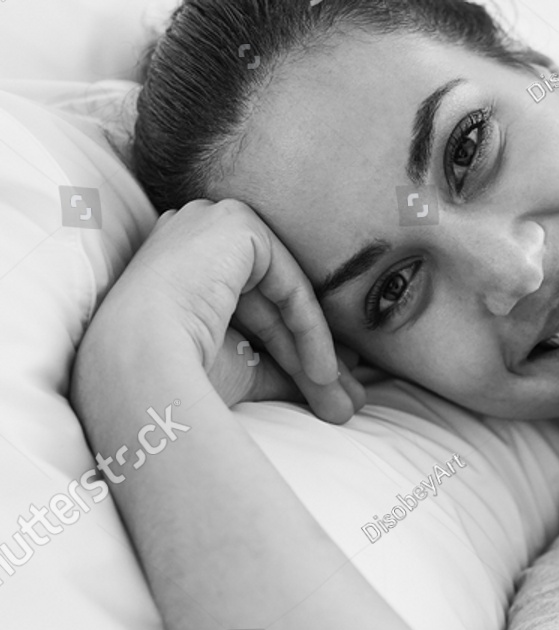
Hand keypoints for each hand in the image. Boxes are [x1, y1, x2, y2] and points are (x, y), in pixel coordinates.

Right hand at [105, 199, 366, 422]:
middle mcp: (195, 236)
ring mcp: (211, 221)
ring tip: (343, 403)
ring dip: (319, 353)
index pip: (257, 311)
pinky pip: (289, 282)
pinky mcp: (234, 223)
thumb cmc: (177, 372)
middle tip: (345, 406)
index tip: (327, 394)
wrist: (139, 362)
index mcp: (187, 266)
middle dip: (313, 360)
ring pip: (286, 296)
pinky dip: (310, 329)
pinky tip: (323, 373)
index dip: (295, 353)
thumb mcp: (243, 368)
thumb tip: (339, 386)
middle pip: (275, 305)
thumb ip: (287, 366)